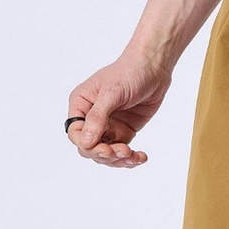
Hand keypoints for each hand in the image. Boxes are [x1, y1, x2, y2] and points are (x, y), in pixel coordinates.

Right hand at [66, 52, 171, 167]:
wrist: (154, 69)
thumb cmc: (129, 73)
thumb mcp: (111, 94)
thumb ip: (98, 117)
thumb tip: (85, 142)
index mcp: (81, 105)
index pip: (75, 133)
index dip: (87, 145)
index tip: (106, 149)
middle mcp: (91, 118)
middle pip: (89, 147)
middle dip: (105, 154)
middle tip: (123, 152)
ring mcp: (108, 126)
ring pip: (106, 154)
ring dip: (119, 159)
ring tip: (134, 155)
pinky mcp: (124, 132)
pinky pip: (122, 152)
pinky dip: (130, 158)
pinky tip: (141, 157)